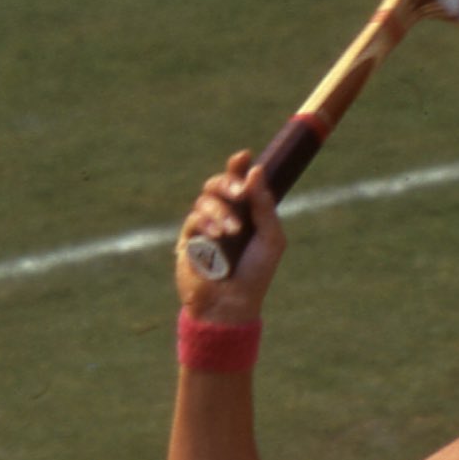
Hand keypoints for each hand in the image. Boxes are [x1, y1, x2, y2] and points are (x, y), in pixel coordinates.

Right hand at [175, 151, 285, 320]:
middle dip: (229, 183)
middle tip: (240, 192)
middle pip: (218, 184)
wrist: (233, 304)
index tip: (244, 155)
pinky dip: (207, 223)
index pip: (240, 182)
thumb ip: (264, 205)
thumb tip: (256, 170)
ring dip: (220, 210)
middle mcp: (225, 215)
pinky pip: (193, 219)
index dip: (239, 167)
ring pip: (205, 200)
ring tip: (232, 231)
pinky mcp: (188, 240)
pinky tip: (217, 236)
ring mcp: (205, 227)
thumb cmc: (256, 273)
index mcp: (247, 213)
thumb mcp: (270, 238)